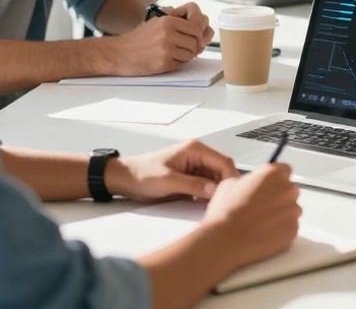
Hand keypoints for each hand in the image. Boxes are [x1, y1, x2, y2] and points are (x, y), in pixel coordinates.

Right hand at [101, 5, 211, 75]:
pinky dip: (179, 62)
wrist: (118, 53)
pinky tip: (167, 59)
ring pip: (191, 53)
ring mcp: (166, 49)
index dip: (198, 32)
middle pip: (196, 41)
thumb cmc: (140, 38)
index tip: (194, 36)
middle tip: (183, 46)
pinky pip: (182, 63)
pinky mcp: (163, 63)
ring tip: (174, 52)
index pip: (197, 25)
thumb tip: (204, 31)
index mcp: (168, 21)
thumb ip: (180, 22)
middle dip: (193, 45)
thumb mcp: (158, 22)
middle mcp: (168, 34)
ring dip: (186, 55)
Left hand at [107, 140, 237, 201]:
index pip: (224, 162)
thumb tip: (215, 190)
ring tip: (214, 206)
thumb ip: (193, 185)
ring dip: (216, 192)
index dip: (230, 178)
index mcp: (195, 149)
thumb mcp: (168, 181)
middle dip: (224, 186)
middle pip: (222, 171)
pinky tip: (204, 205)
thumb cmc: (141, 174)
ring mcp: (195, 166)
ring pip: (216, 179)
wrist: (124, 179)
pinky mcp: (190, 177)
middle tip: (223, 203)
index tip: (231, 195)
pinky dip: (208, 195)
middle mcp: (198, 155)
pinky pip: (207, 185)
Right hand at [202, 163, 300, 270]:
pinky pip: (291, 226)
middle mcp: (287, 189)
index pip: (284, 170)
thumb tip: (251, 183)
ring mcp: (292, 210)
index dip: (274, 179)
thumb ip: (248, 179)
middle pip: (289, 189)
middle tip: (261, 206)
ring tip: (261, 222)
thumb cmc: (225, 213)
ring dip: (281, 213)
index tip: (269, 186)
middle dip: (278, 196)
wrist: (226, 241)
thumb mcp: (229, 184)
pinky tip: (264, 232)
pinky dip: (282, 229)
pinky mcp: (293, 229)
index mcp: (272, 173)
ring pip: (292, 209)